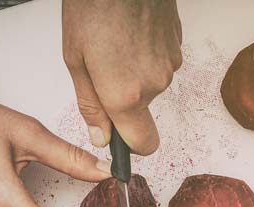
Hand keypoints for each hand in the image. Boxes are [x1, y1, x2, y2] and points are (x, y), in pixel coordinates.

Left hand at [62, 0, 182, 153]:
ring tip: (114, 40)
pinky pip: (159, 62)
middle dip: (122, 95)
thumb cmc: (94, 5)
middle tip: (101, 64)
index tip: (119, 138)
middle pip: (140, 110)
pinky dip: (145, 54)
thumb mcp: (75, 58)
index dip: (130, 146)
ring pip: (149, 83)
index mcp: (125, 94)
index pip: (143, 145)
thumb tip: (102, 137)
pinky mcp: (177, 45)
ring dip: (132, 71)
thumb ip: (90, 105)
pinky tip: (130, 32)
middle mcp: (153, 85)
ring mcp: (169, 65)